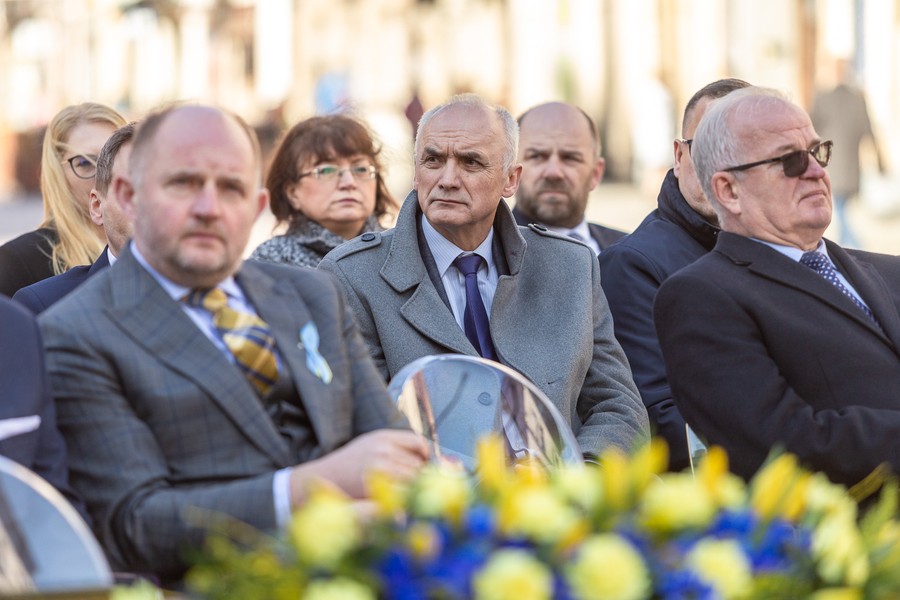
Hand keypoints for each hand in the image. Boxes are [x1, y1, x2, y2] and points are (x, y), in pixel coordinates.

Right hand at [289, 429, 428, 505]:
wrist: (323, 479)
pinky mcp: (376, 489)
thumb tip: (428, 459)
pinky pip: (402, 496)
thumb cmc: (349, 464)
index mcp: (383, 437)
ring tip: (407, 497)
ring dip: (415, 491)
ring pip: (413, 482)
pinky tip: (400, 504)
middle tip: (417, 488)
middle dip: (421, 478)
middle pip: (419, 465)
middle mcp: (383, 450)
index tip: (425, 467)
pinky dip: (405, 502)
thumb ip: (397, 448)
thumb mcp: (371, 445)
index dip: (426, 456)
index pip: (418, 443)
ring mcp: (380, 469)